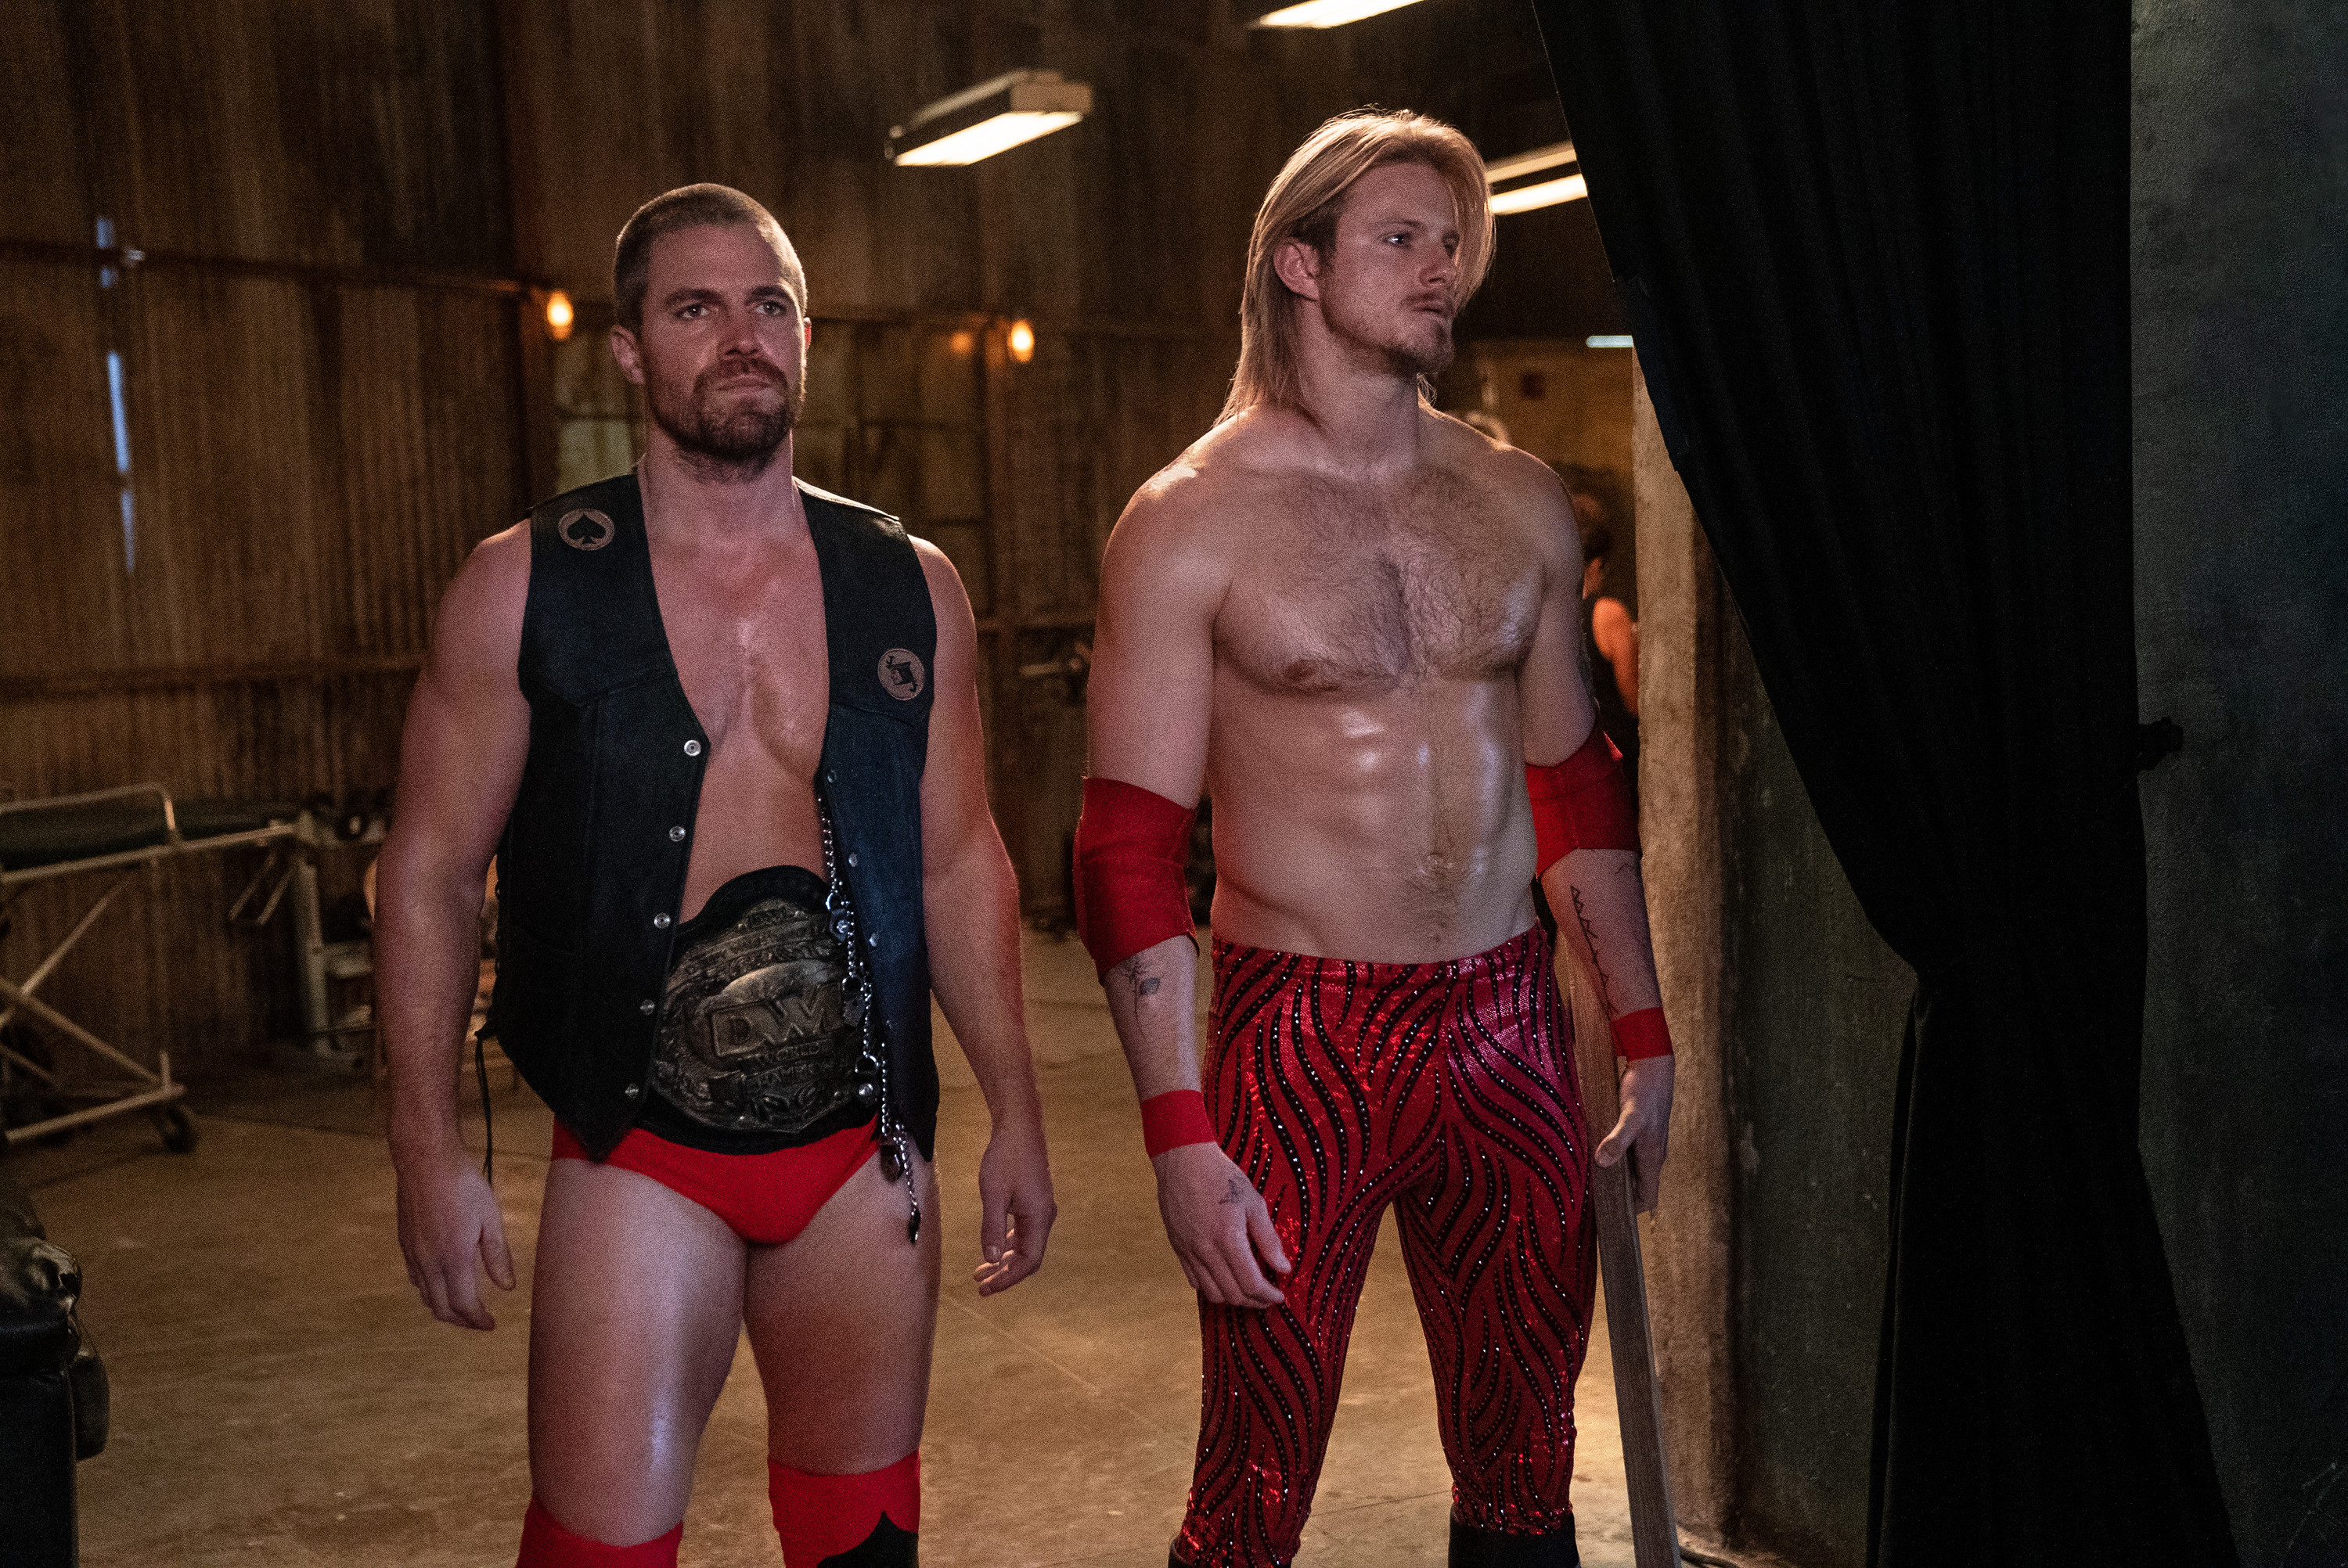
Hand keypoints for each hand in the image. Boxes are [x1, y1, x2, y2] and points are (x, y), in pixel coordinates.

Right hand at [393, 1141, 514, 1329]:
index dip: (478, 1321)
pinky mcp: (405, 1243)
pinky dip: (430, 1291)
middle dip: (461, 1321)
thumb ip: (498, 1256)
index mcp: (453, 1258)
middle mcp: (428, 1262)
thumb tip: (507, 1287)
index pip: (464, 1306)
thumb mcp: (490, 1218)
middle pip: (441, 1308)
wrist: (425, 1159)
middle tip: (479, 1322)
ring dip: (444, 1308)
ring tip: (464, 1307)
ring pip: (425, 1296)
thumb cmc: (462, 1184)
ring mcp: (413, 1254)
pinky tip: (442, 1283)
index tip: (491, 1325)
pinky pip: (416, 1279)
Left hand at [973, 1113, 1056, 1295]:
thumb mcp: (993, 1194)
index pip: (1028, 1262)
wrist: (1019, 1127)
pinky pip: (1023, 1232)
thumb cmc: (1006, 1157)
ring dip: (1004, 1260)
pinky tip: (993, 1248)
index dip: (1008, 1279)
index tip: (986, 1289)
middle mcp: (1044, 1217)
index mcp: (1038, 1218)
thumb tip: (990, 1260)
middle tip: (981, 1286)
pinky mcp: (1034, 1201)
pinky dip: (1008, 1244)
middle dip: (1005, 1274)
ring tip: (981, 1272)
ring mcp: (1040, 1209)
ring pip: (1025, 1245)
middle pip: (1028, 1257)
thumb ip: (991, 1228)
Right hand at [1154, 1143, 1289, 1308]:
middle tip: (1267, 1296)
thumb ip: (1268, 1238)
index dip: (1268, 1295)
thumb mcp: (1253, 1202)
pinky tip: (1224, 1278)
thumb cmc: (1221, 1175)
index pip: (1251, 1284)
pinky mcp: (1178, 1248)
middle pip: (1233, 1294)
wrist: (1183, 1160)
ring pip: (1212, 1293)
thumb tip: (1283, 1267)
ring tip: (1247, 1290)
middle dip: (1254, 1301)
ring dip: (1233, 1298)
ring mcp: (1189, 1251)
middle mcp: (1206, 1250)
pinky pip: (1194, 1280)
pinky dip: (1211, 1287)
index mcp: (1228, 1239)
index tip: (1279, 1295)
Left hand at [1594, 1053, 1674, 1213]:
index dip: (1634, 1211)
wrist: (1653, 1064)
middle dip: (1619, 1197)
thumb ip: (1617, 1140)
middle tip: (1592, 1203)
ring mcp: (1645, 1142)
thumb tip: (1603, 1163)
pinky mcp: (1637, 1129)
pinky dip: (1613, 1159)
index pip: (1648, 1197)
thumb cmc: (1644, 1090)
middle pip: (1638, 1186)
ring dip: (1615, 1177)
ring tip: (1589, 1182)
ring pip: (1631, 1170)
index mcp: (1652, 1156)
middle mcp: (1651, 1153)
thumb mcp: (1629, 1116)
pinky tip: (1595, 1155)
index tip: (1613, 1219)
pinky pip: (1627, 1153)